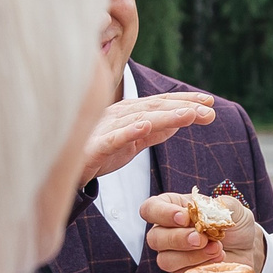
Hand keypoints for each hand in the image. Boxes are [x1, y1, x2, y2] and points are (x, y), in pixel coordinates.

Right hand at [82, 93, 215, 186]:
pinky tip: (145, 126)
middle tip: (209, 110)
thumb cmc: (98, 154)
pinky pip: (113, 138)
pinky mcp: (93, 147)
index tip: (210, 102)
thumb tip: (178, 122)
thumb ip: (153, 132)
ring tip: (190, 114)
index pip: (161, 103)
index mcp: (128, 114)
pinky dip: (129, 131)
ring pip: (140, 120)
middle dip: (184, 107)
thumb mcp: (132, 143)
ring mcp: (105, 129)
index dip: (185, 100)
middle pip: (155, 108)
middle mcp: (118, 115)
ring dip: (166, 116)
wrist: (62, 172)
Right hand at [142, 193, 267, 272]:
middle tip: (201, 239)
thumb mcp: (232, 208)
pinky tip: (217, 260)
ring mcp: (172, 255)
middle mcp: (167, 232)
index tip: (183, 218)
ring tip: (216, 249)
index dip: (162, 214)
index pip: (150, 209)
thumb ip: (220, 205)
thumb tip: (206, 210)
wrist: (247, 247)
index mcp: (172, 208)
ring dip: (191, 256)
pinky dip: (200, 268)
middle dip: (178, 239)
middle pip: (154, 238)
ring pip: (165, 260)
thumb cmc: (234, 223)